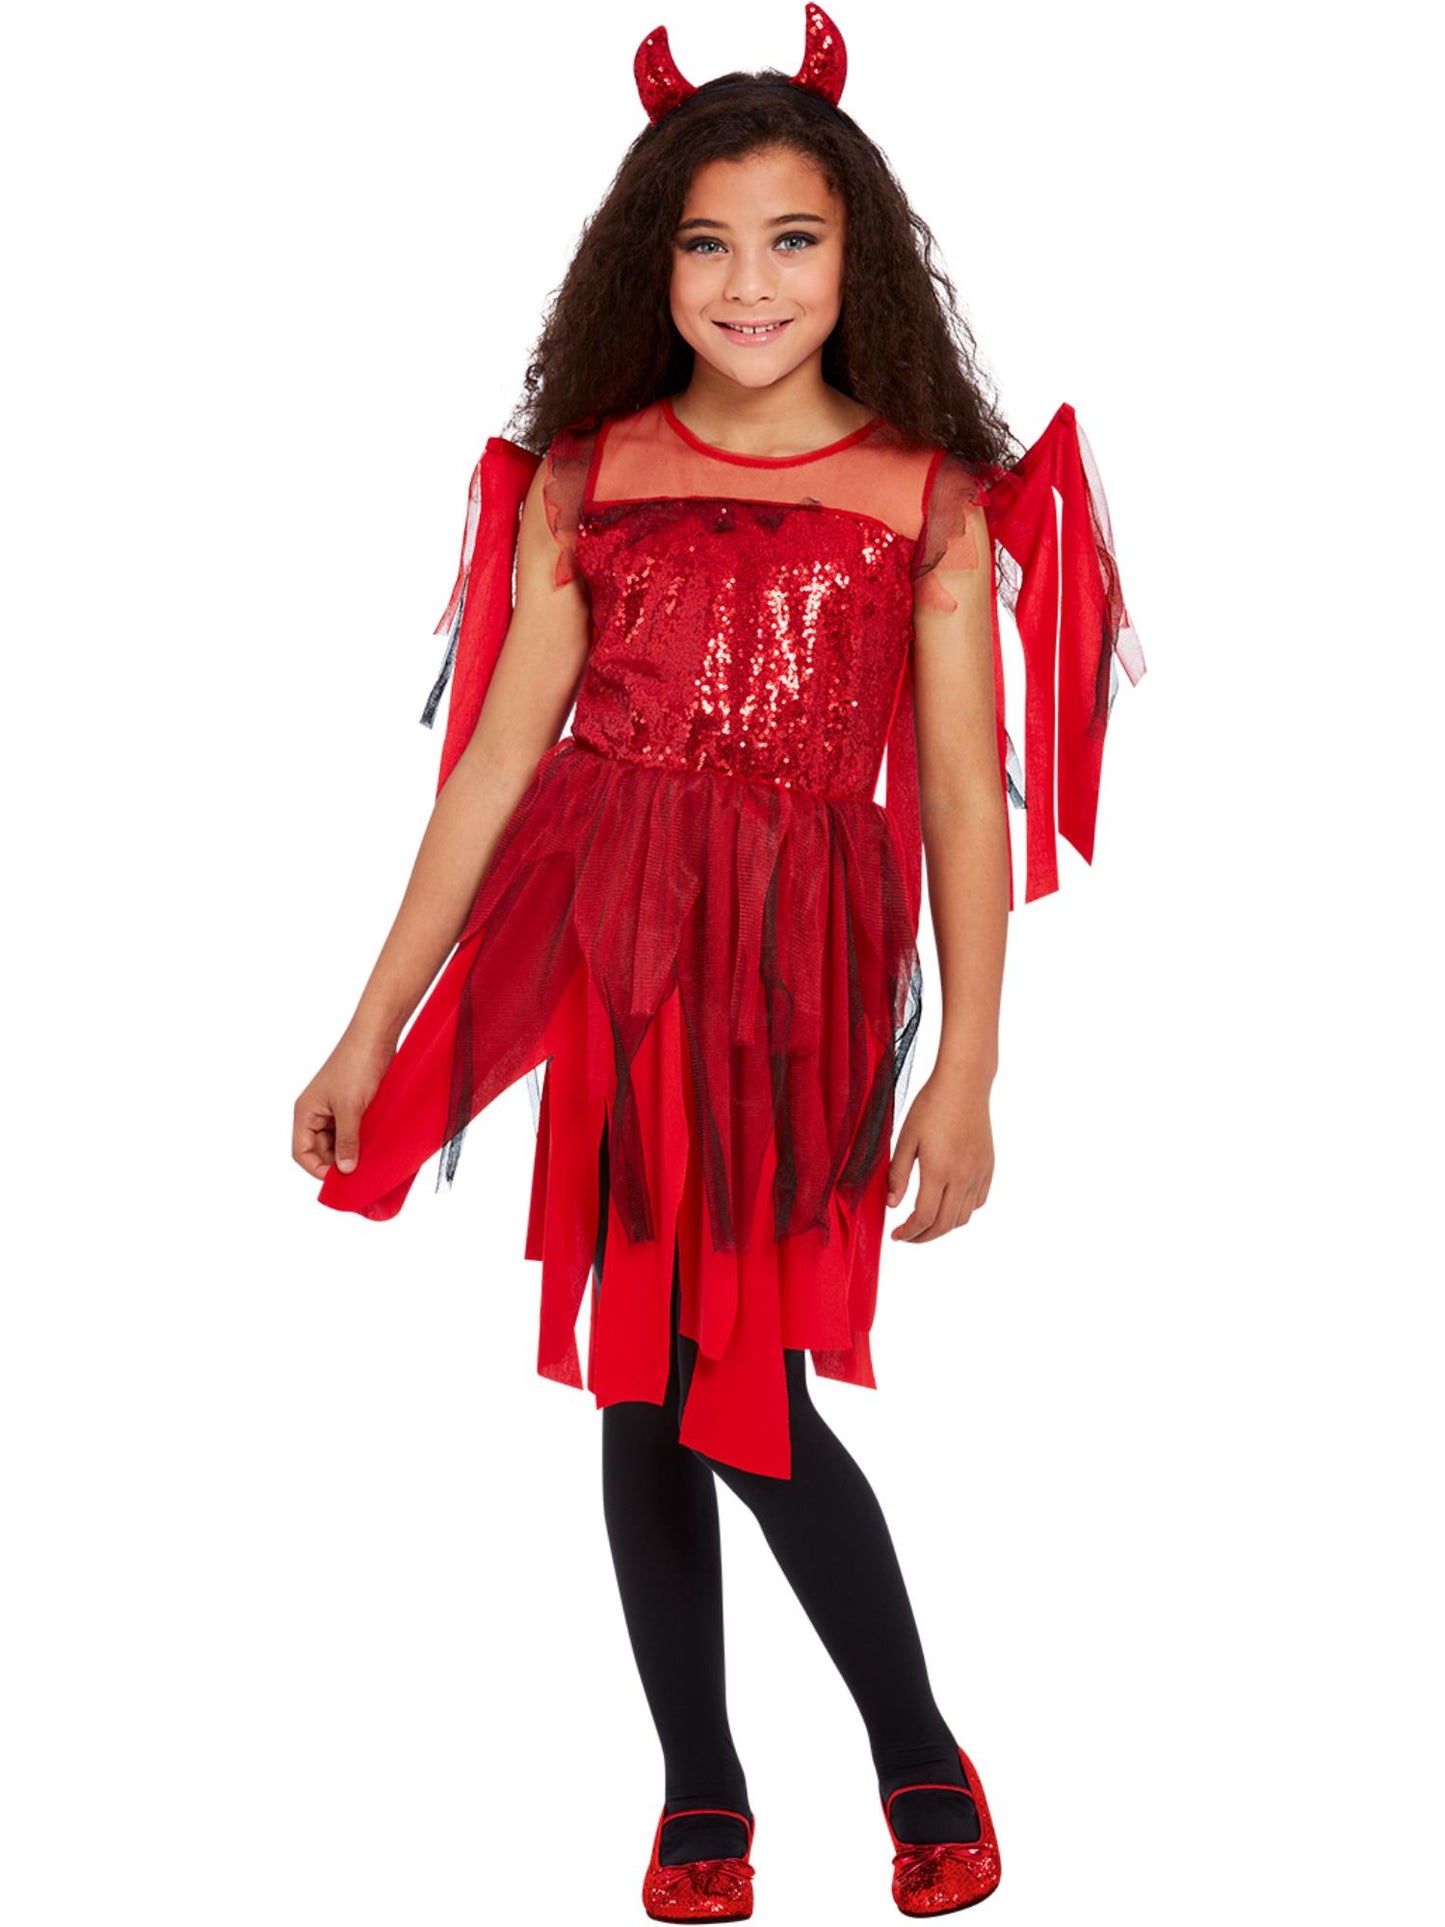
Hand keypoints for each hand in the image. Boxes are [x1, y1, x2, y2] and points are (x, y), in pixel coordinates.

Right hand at [292, 1028, 396, 1179]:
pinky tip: (374, 1146)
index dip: (318, 1170)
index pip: (301, 1153)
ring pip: (337, 1141)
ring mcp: (334, 1108)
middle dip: (337, 1162)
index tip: (340, 1181)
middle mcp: (316, 1112)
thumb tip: (344, 1170)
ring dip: (351, 1151)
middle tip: (359, 1174)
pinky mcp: (352, 1104)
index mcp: (306, 1112)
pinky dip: (360, 1139)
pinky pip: (351, 1130)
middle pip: (320, 1150)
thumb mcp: (351, 1109)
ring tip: (369, 1160)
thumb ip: (347, 1141)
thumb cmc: (357, 1065)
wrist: (376, 1035)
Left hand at [885, 1069, 993, 1241]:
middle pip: (945, 1224)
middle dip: (924, 1237)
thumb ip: (898, 1175)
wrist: (964, 1083)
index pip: (924, 1217)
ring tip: (926, 1223)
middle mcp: (963, 1176)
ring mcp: (979, 1172)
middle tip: (907, 1237)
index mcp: (939, 1170)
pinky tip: (948, 1205)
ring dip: (943, 1227)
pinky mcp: (988, 1166)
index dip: (909, 1232)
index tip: (896, 1235)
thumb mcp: (906, 1138)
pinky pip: (978, 1201)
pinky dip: (963, 1211)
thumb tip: (893, 1205)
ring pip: (964, 1217)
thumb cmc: (930, 1106)